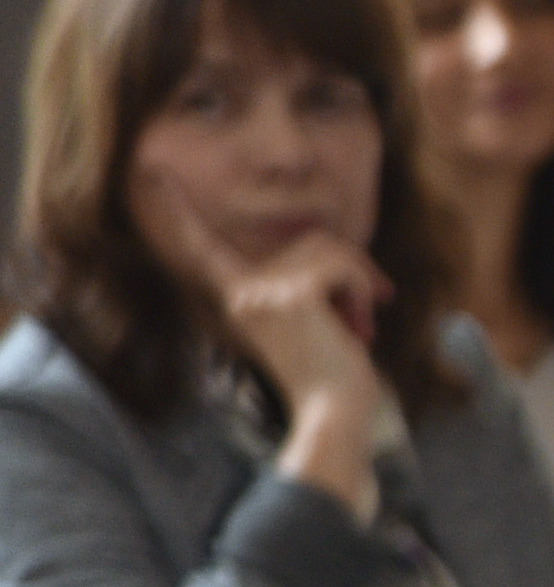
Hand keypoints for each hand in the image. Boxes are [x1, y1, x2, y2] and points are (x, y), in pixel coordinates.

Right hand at [201, 228, 392, 510]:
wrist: (333, 412)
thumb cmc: (330, 375)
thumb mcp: (308, 321)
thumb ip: (303, 284)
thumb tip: (336, 250)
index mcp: (238, 297)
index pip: (202, 249)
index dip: (178, 213)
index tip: (151, 174)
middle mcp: (241, 291)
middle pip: (310, 239)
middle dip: (352, 268)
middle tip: (368, 310)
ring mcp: (262, 292)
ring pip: (331, 248)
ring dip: (360, 283)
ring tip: (357, 325)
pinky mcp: (292, 295)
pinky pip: (342, 264)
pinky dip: (363, 289)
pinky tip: (358, 326)